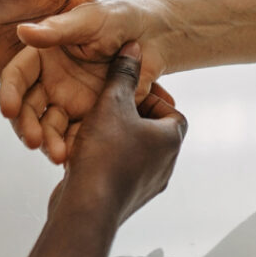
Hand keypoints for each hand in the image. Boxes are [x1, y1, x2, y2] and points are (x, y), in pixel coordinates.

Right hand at [0, 0, 171, 162]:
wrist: (155, 38)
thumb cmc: (119, 19)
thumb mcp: (88, 21)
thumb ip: (57, 30)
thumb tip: (23, 31)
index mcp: (43, 55)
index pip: (17, 76)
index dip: (9, 93)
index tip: (8, 109)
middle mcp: (50, 81)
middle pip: (28, 108)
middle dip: (28, 127)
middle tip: (33, 141)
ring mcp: (69, 102)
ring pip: (50, 128)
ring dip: (51, 143)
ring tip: (60, 155)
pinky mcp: (90, 119)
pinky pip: (77, 138)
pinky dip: (76, 149)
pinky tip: (78, 158)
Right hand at [49, 43, 186, 225]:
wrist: (87, 209)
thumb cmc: (104, 154)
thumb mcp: (112, 103)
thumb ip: (123, 74)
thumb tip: (134, 47)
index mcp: (171, 141)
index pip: (171, 110)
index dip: (149, 98)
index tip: (126, 93)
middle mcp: (166, 165)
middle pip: (152, 131)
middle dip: (129, 118)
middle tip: (107, 107)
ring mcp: (148, 186)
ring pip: (135, 152)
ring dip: (116, 139)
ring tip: (92, 129)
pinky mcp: (127, 200)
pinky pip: (121, 172)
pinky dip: (107, 160)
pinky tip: (83, 154)